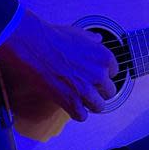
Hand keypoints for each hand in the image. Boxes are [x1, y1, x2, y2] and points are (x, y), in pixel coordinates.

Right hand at [0, 9, 117, 120]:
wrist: (34, 47)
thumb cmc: (54, 38)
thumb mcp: (79, 33)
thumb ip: (92, 40)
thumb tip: (97, 39)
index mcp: (104, 58)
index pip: (114, 72)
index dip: (103, 74)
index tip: (94, 75)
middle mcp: (99, 75)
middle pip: (109, 91)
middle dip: (99, 90)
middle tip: (86, 87)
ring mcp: (86, 91)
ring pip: (98, 106)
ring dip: (90, 104)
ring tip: (81, 99)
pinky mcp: (71, 102)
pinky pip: (81, 116)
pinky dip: (76, 112)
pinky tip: (70, 105)